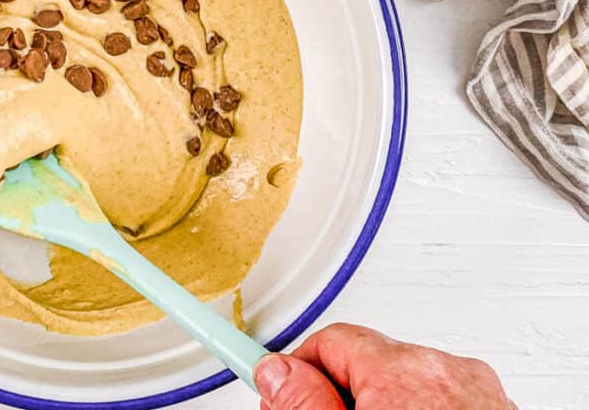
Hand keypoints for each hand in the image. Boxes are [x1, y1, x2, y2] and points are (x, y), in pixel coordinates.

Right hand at [254, 323, 515, 408]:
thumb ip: (305, 406)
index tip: (267, 382)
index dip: (295, 371)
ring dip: (378, 408)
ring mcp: (479, 393)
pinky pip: (440, 403)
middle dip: (337, 397)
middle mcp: (446, 372)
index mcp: (402, 372)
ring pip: (404, 387)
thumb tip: (277, 372)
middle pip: (366, 364)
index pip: (328, 342)